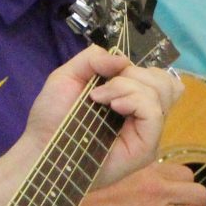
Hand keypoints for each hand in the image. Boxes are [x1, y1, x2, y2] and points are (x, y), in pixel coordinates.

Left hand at [24, 47, 183, 185]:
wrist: (41, 147)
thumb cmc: (52, 115)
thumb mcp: (68, 75)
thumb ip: (94, 59)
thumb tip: (124, 59)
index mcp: (130, 99)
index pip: (156, 77)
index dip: (135, 69)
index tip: (104, 76)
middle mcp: (143, 115)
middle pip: (164, 81)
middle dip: (133, 74)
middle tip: (101, 89)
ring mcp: (147, 132)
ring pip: (161, 92)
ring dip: (128, 86)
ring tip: (99, 98)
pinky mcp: (146, 147)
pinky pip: (154, 112)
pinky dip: (135, 100)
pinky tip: (114, 106)